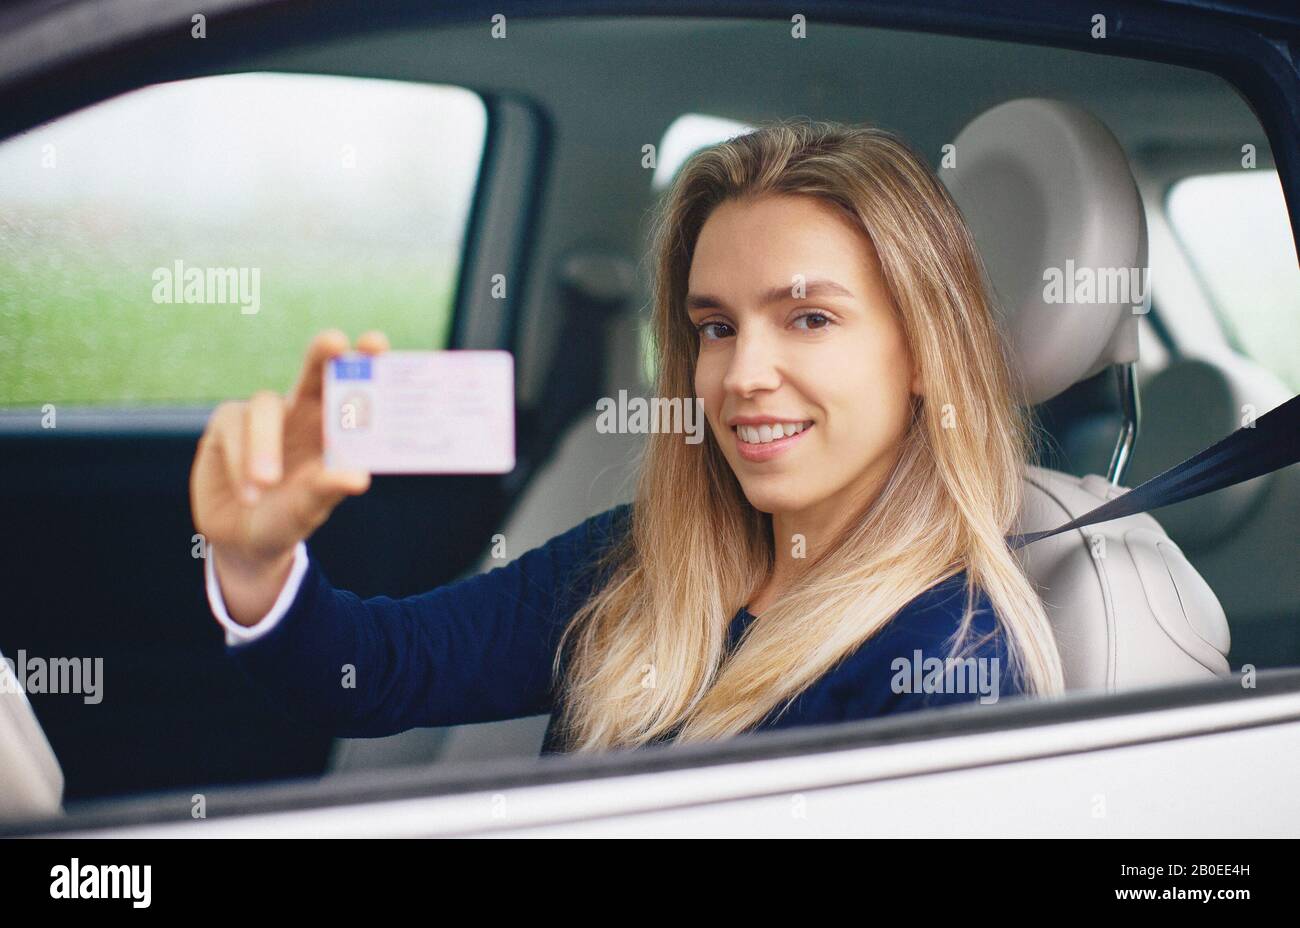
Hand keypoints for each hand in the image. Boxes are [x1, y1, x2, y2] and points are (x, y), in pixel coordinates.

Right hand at [189, 329, 387, 622]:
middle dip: (323, 354)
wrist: (243, 543)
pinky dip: (239, 460)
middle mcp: (301, 416)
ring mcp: (263, 417)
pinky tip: (247, 493)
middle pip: (313, 373)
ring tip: (265, 485)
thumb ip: (325, 491)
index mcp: (332, 431)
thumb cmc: (287, 519)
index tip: (375, 342)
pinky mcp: (227, 424)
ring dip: (264, 445)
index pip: (352, 391)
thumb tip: (357, 477)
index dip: (364, 363)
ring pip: (264, 406)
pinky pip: (233, 425)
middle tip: (334, 342)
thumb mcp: (306, 510)